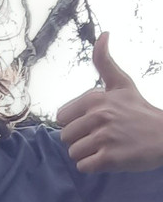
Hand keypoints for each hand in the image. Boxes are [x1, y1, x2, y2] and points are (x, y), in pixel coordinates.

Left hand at [56, 32, 162, 173]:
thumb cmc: (139, 111)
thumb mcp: (122, 84)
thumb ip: (105, 63)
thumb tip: (102, 34)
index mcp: (95, 99)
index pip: (61, 118)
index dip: (76, 123)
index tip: (96, 122)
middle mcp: (99, 116)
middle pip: (65, 137)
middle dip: (81, 140)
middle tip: (104, 136)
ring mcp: (104, 137)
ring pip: (74, 153)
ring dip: (88, 154)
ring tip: (109, 146)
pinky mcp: (110, 158)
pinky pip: (84, 167)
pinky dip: (94, 167)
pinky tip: (111, 158)